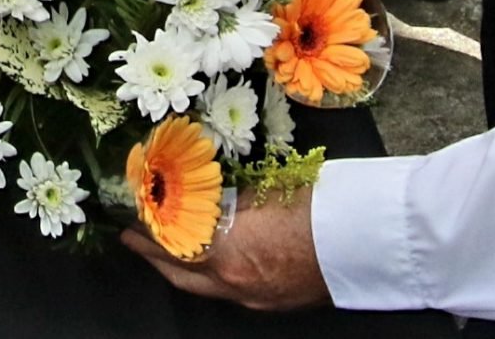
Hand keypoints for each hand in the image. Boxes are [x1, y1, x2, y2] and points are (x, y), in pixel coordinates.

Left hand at [122, 193, 330, 311]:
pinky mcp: (272, 303)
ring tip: (164, 251)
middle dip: (151, 255)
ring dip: (179, 269)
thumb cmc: (318, 206)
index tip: (131, 214)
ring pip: (202, 287)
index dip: (146, 228)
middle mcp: (232, 281)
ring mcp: (252, 298)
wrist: (364, 242)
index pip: (168, 241)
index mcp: (224, 249)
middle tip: (132, 238)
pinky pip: (228, 293)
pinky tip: (211, 265)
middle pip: (176, 272)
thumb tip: (208, 199)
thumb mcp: (264, 191)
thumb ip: (228, 200)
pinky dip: (211, 278)